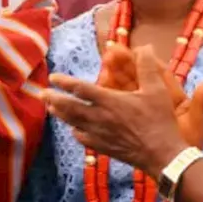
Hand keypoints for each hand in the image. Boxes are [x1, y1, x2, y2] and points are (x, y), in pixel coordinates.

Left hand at [45, 47, 186, 177]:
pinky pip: (82, 138)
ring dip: (60, 114)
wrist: (161, 155)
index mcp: (109, 101)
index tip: (53, 77)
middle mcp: (99, 117)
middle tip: (41, 93)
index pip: (80, 89)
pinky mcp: (102, 148)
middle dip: (53, 99)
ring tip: (50, 107)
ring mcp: (98, 134)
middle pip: (69, 107)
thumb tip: (145, 46)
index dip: (64, 82)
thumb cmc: (160, 121)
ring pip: (72, 123)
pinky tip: (74, 128)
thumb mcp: (157, 90)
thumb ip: (148, 66)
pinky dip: (75, 131)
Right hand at [100, 44, 202, 148]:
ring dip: (112, 80)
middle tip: (108, 55)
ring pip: (124, 91)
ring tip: (101, 71)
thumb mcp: (196, 122)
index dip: (144, 59)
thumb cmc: (189, 143)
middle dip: (122, 66)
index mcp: (171, 97)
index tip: (131, 49)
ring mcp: (140, 111)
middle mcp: (154, 101)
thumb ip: (200, 101)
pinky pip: (116, 107)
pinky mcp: (129, 123)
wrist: (177, 167)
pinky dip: (106, 99)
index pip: (157, 72)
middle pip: (136, 78)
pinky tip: (97, 92)